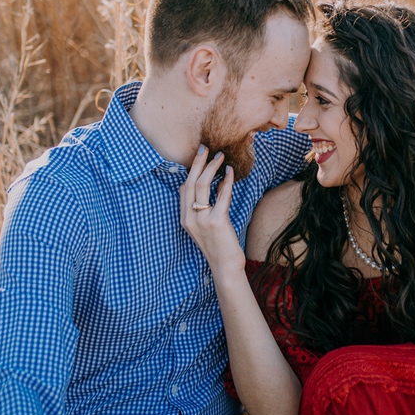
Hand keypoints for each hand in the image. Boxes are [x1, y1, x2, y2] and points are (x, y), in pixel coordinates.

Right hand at [179, 146, 243, 272]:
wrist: (225, 266)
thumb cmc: (219, 245)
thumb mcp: (206, 225)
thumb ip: (205, 206)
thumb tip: (213, 183)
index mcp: (185, 218)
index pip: (184, 189)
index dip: (191, 171)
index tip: (200, 157)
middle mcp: (190, 218)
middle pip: (190, 182)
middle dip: (198, 162)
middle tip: (206, 148)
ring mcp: (201, 220)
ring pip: (202, 185)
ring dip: (212, 167)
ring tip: (221, 156)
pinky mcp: (216, 221)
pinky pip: (221, 195)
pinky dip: (226, 181)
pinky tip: (231, 172)